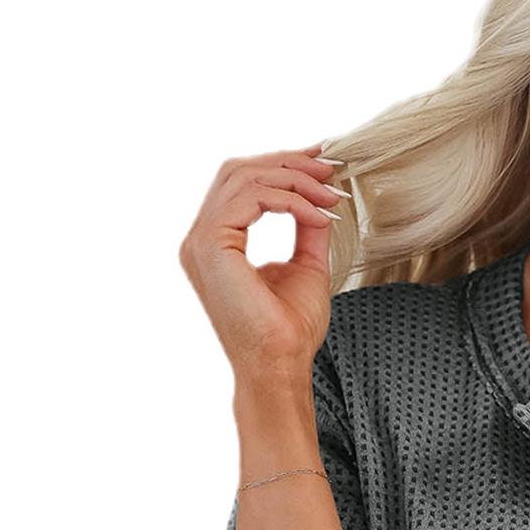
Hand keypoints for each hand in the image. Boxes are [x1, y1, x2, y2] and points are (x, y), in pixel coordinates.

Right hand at [178, 142, 345, 384]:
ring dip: (293, 179)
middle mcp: (200, 238)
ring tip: (329, 194)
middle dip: (288, 163)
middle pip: (238, 171)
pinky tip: (318, 214)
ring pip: (244, 177)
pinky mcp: (211, 245)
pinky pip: (252, 197)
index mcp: (216, 243)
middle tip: (329, 168)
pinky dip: (290, 199)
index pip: (241, 184)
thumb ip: (307, 228)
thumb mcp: (307, 266)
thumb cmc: (290, 331)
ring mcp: (200, 241)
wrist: (280, 366)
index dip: (281, 166)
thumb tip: (321, 198)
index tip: (322, 164)